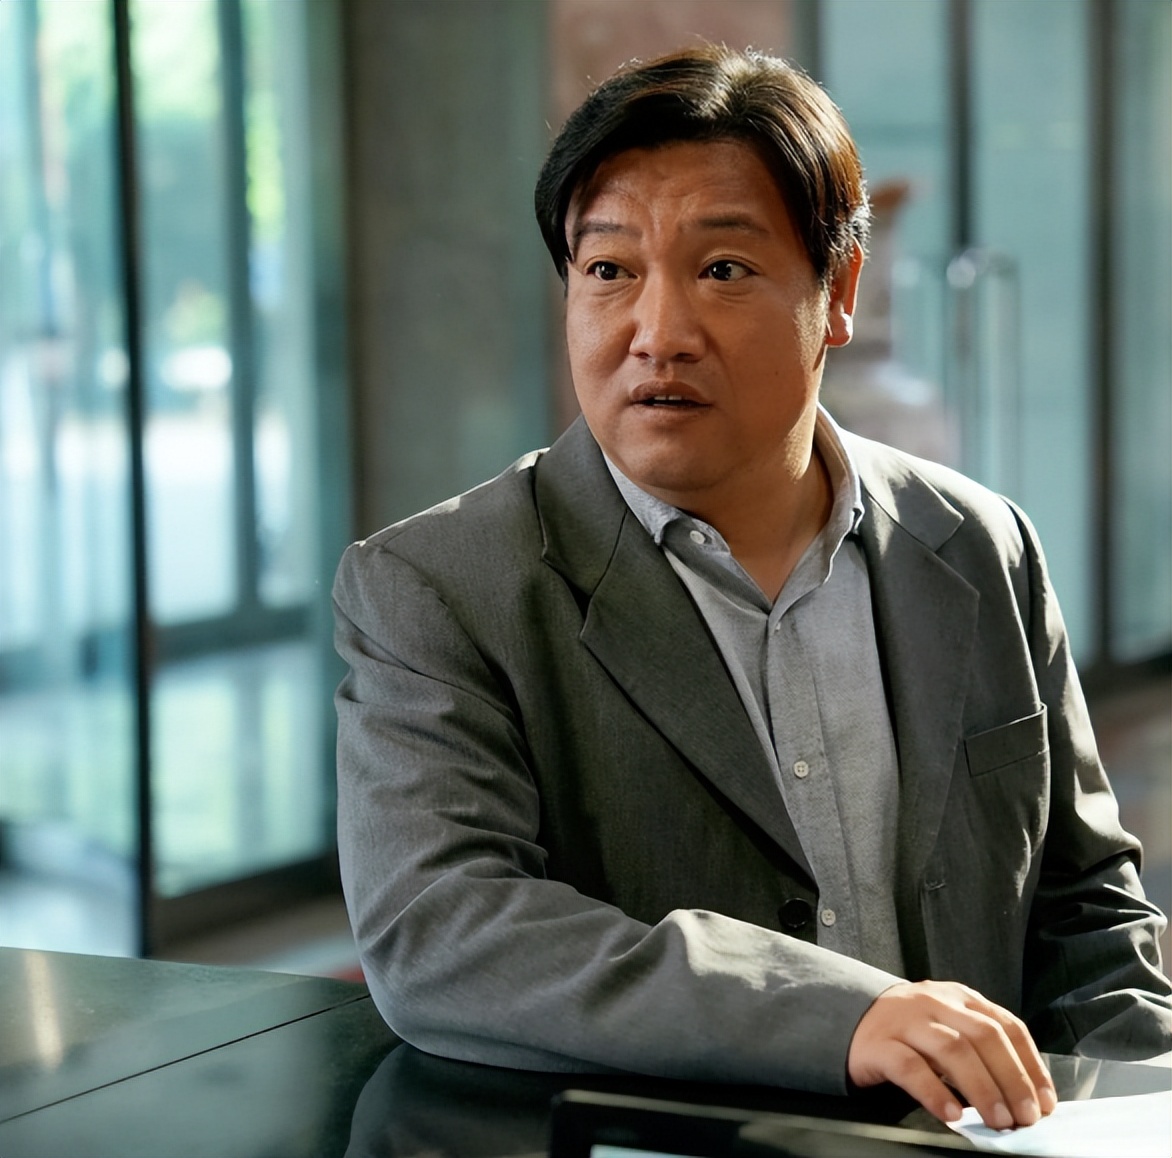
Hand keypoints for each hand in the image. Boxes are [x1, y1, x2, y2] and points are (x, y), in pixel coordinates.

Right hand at [847, 980, 1057, 1128]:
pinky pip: (910, 1067)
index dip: (1031, 1065)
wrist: (850, 1020)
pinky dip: (935, 1092)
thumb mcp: (947, 1027)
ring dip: (982, 1088)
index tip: (1045, 1101)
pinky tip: (952, 1113)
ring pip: (952, 1048)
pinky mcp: (879, 1043)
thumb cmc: (908, 1031)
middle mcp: (934, 1002)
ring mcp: (905, 1020)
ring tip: (997, 1120)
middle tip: (1025, 1116)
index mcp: (958, 997)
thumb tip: (1024, 1096)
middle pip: (983, 1036)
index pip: (1006, 1026)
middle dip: (1012, 1079)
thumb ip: (979, 1050)